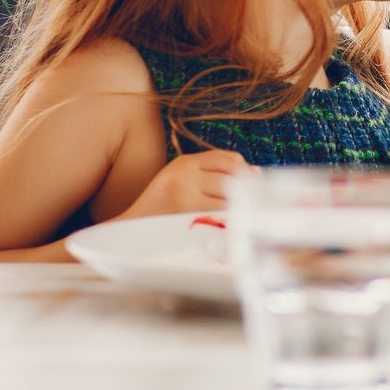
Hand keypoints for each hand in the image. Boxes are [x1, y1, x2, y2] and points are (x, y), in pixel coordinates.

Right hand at [116, 150, 255, 219]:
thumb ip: (216, 172)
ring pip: (229, 196)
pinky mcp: (185, 216)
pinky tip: (230, 225)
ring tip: (241, 215)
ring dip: (240, 206)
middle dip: (247, 188)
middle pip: (232, 176)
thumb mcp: (183, 180)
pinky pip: (220, 215)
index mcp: (185, 162)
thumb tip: (256, 171)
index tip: (251, 184)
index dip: (245, 171)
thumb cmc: (163, 208)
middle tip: (253, 202)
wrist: (132, 230)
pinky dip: (231, 219)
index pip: (228, 159)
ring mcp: (185, 195)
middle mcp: (185, 174)